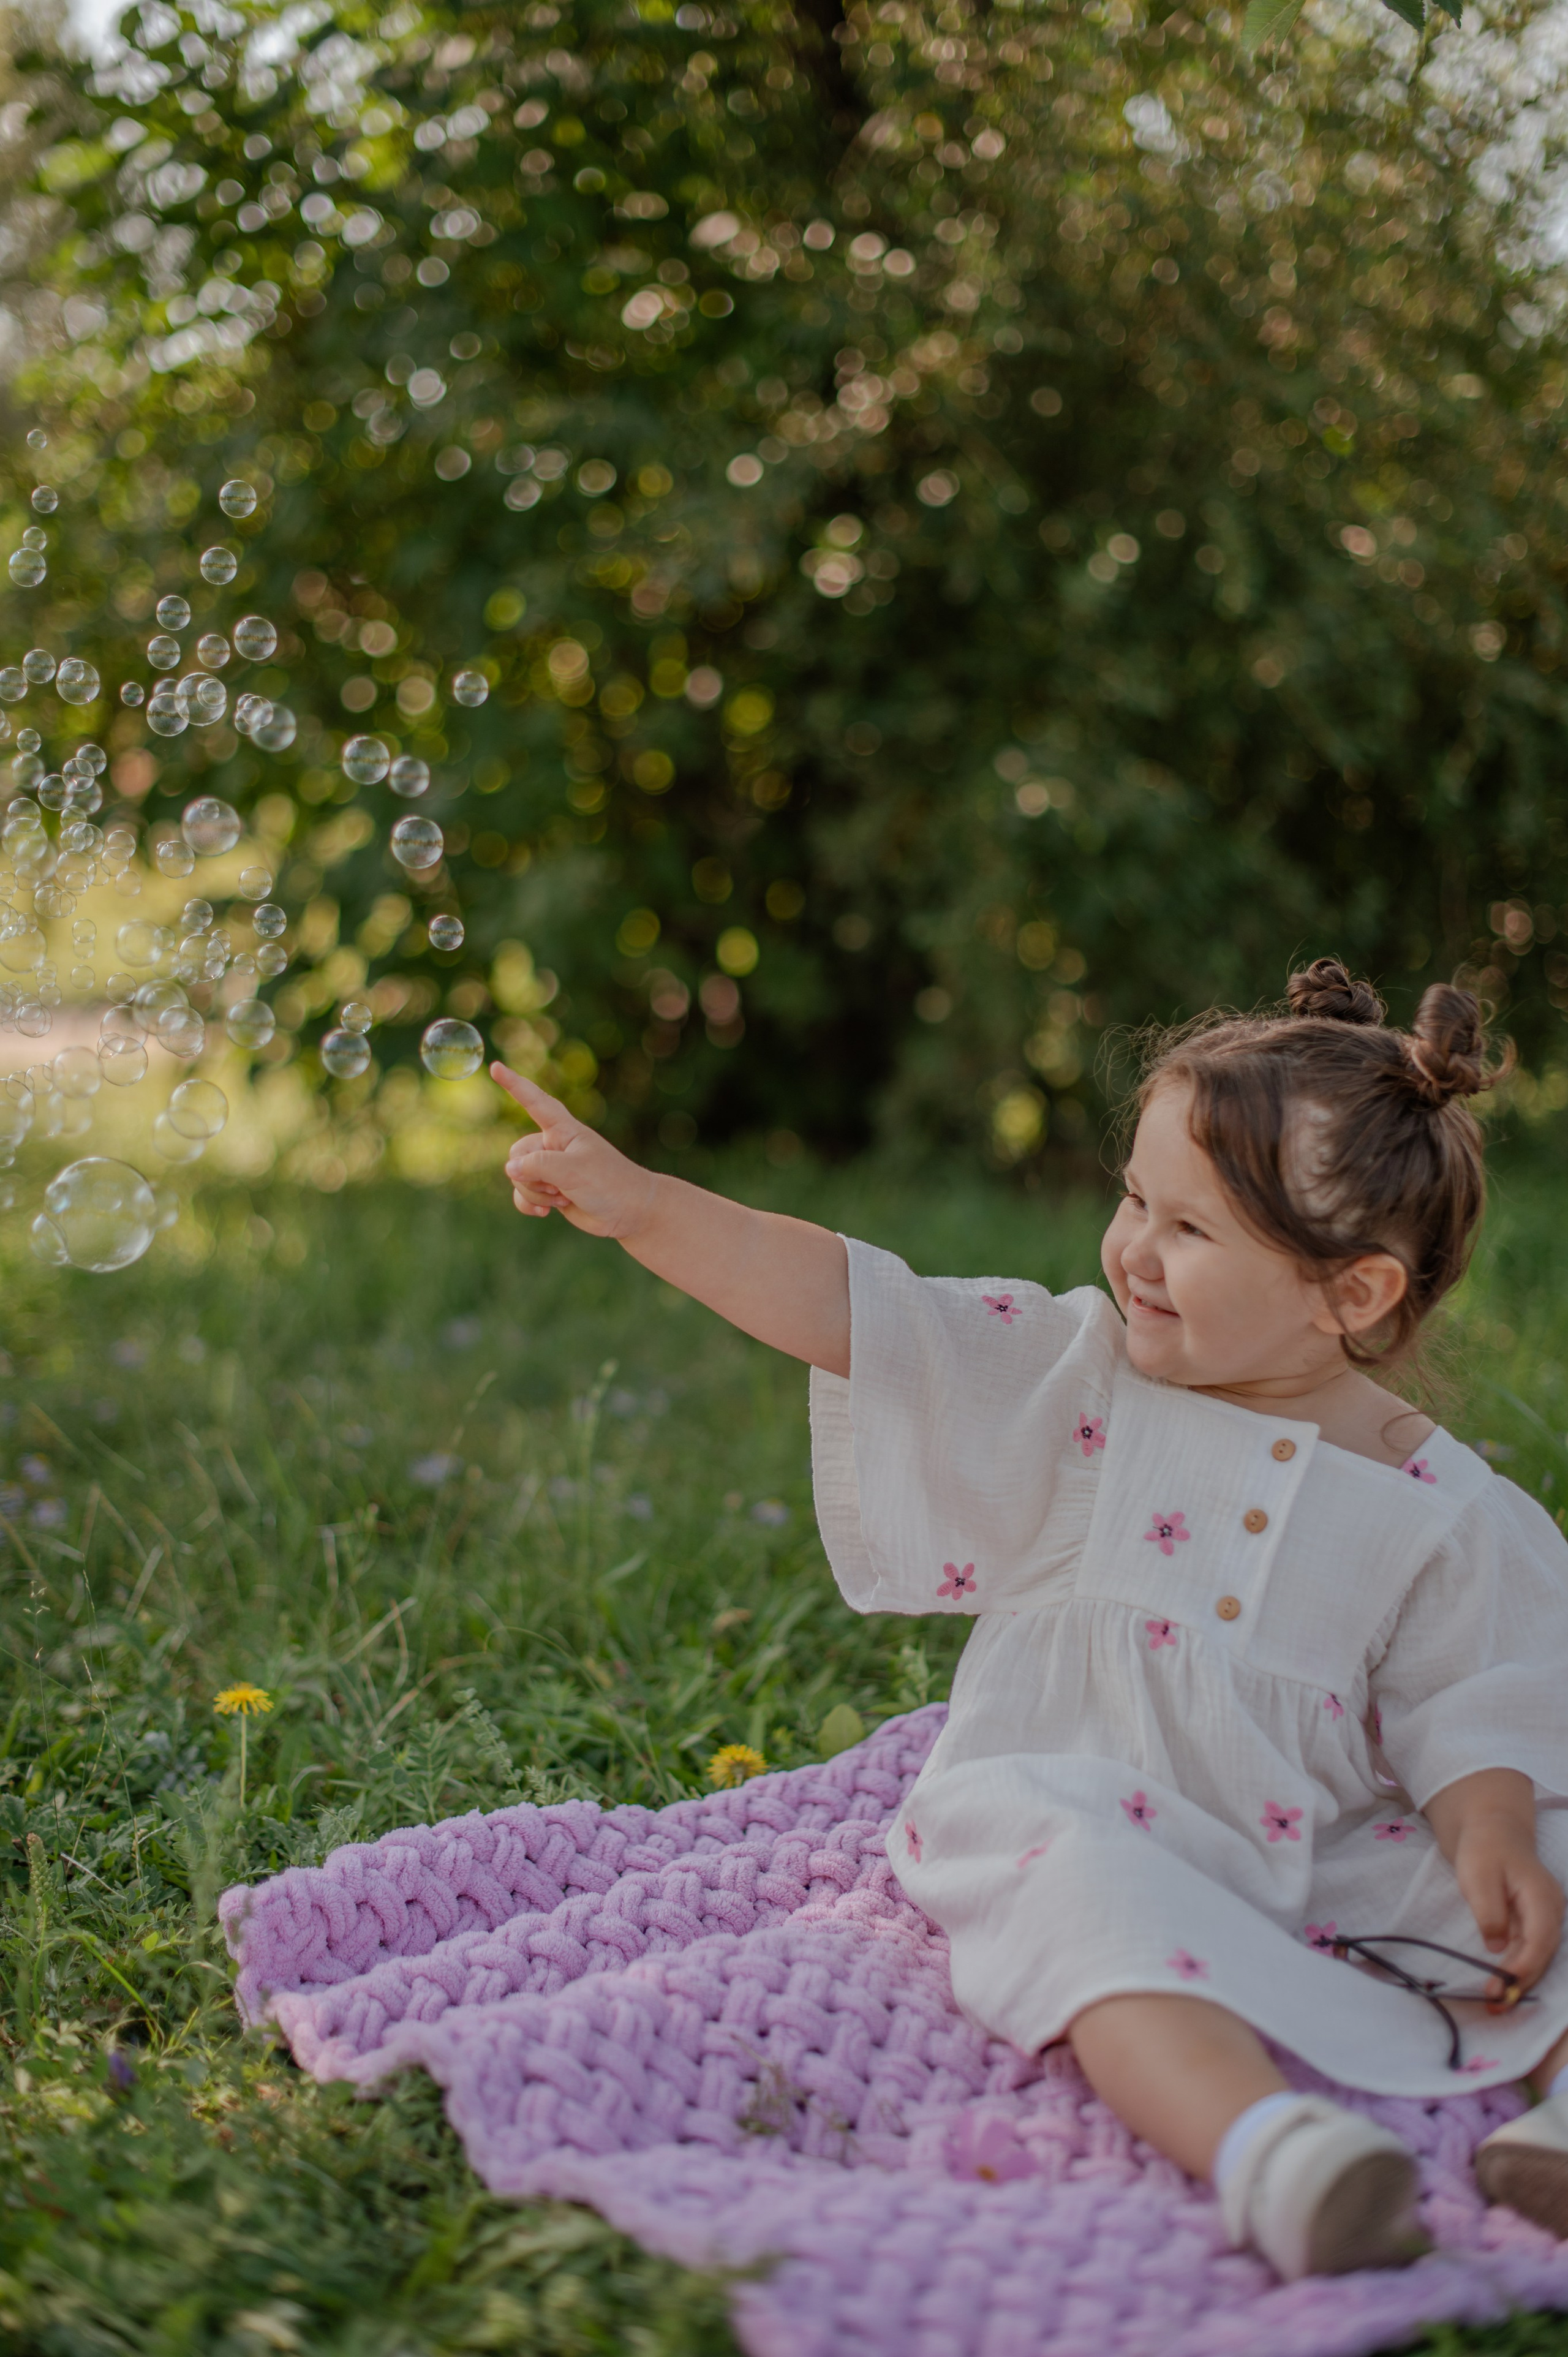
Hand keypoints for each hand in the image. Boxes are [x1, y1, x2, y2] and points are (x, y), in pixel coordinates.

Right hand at [492, 1064, 658, 1239]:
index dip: (514, 1084)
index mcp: (563, 1129)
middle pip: (518, 1153)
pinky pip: (522, 1194)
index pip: (535, 1101)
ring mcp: (551, 1168)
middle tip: (560, 1187)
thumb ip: (538, 1166)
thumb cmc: (609, 1182)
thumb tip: (511, 1168)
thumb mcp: (573, 1170)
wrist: (630, 1212)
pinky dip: (529, 1204)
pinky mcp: (550, 1189)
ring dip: (535, 1193)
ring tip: (564, 1197)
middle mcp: (554, 1145)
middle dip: (531, 1176)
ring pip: (518, 1177)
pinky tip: (545, 1213)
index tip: (496, 1066)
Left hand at [1451, 1816, 1564, 1998]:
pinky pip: (1531, 1950)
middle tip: (1494, 2004)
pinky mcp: (1535, 1922)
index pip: (1539, 1939)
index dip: (1524, 1966)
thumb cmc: (1484, 1850)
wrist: (1493, 1830)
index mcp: (1541, 1896)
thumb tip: (1497, 1946)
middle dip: (1520, 1982)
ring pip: (1538, 1956)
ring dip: (1519, 1980)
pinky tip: (1502, 1986)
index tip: (1502, 1986)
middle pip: (1542, 1953)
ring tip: (1496, 2004)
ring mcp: (1546, 1917)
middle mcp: (1552, 1910)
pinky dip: (1517, 1969)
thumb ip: (1489, 1911)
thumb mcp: (1478, 1876)